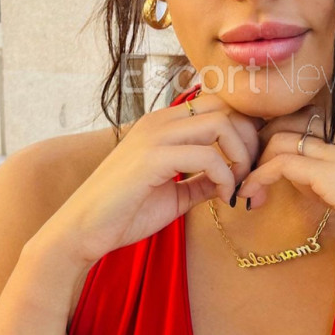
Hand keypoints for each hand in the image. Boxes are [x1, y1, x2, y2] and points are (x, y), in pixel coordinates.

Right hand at [36, 91, 262, 270]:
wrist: (83, 231)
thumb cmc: (124, 212)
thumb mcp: (175, 193)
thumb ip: (202, 180)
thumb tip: (232, 179)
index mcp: (164, 124)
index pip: (219, 104)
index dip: (246, 129)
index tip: (251, 163)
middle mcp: (160, 121)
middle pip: (227, 107)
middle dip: (250, 140)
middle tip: (250, 174)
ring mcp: (154, 136)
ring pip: (221, 123)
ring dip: (241, 156)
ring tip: (237, 186)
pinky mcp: (151, 158)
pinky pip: (206, 155)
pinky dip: (224, 176)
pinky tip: (222, 196)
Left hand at [236, 106, 334, 286]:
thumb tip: (309, 184)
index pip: (310, 121)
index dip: (280, 137)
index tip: (262, 163)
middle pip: (290, 123)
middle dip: (260, 144)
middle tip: (242, 171)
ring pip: (280, 138)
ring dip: (254, 161)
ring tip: (240, 187)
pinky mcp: (334, 175)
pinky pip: (281, 163)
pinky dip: (258, 177)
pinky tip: (248, 196)